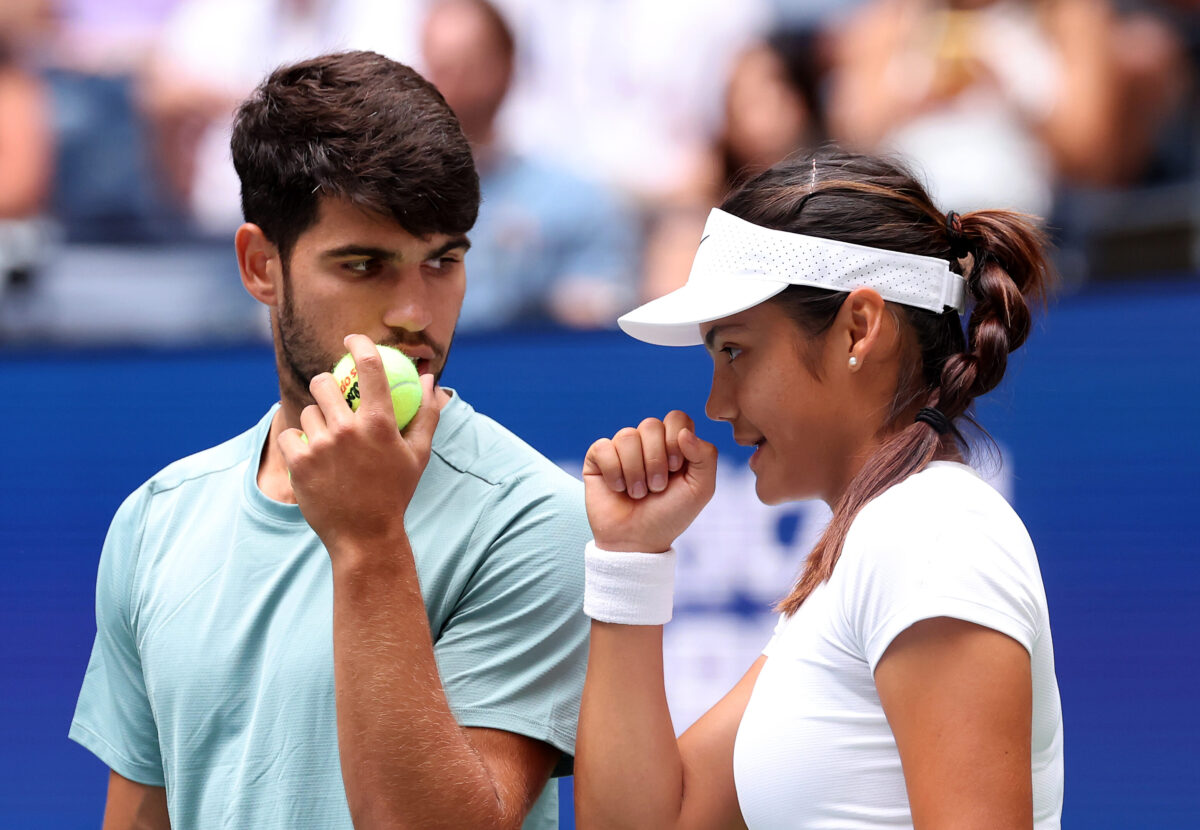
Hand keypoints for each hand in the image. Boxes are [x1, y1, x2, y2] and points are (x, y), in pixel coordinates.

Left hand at [278, 334, 441, 554]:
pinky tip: (311, 454)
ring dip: (316, 419)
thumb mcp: (418, 454)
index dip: (358, 344)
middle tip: (331, 395)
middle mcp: (348, 430)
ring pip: (308, 411)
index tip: (352, 341)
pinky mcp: (299, 463)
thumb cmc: (395, 492)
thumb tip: (430, 380)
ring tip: (328, 440)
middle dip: (325, 384)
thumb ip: (427, 413)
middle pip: (323, 383)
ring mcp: (321, 446)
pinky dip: (298, 441)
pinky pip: (291, 434)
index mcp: (379, 423)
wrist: (365, 536)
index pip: (369, 367)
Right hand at [582, 411, 716, 552]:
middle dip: (656, 460)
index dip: (675, 441)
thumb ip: (705, 456)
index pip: (676, 418)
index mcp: (673, 443)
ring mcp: (621, 448)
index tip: (676, 469)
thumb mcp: (700, 489)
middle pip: (650, 425)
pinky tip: (619, 488)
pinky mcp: (598, 457)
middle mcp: (647, 442)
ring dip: (635, 472)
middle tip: (657, 487)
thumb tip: (684, 432)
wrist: (637, 541)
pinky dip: (614, 473)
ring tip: (638, 493)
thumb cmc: (669, 515)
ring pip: (627, 436)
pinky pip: (603, 447)